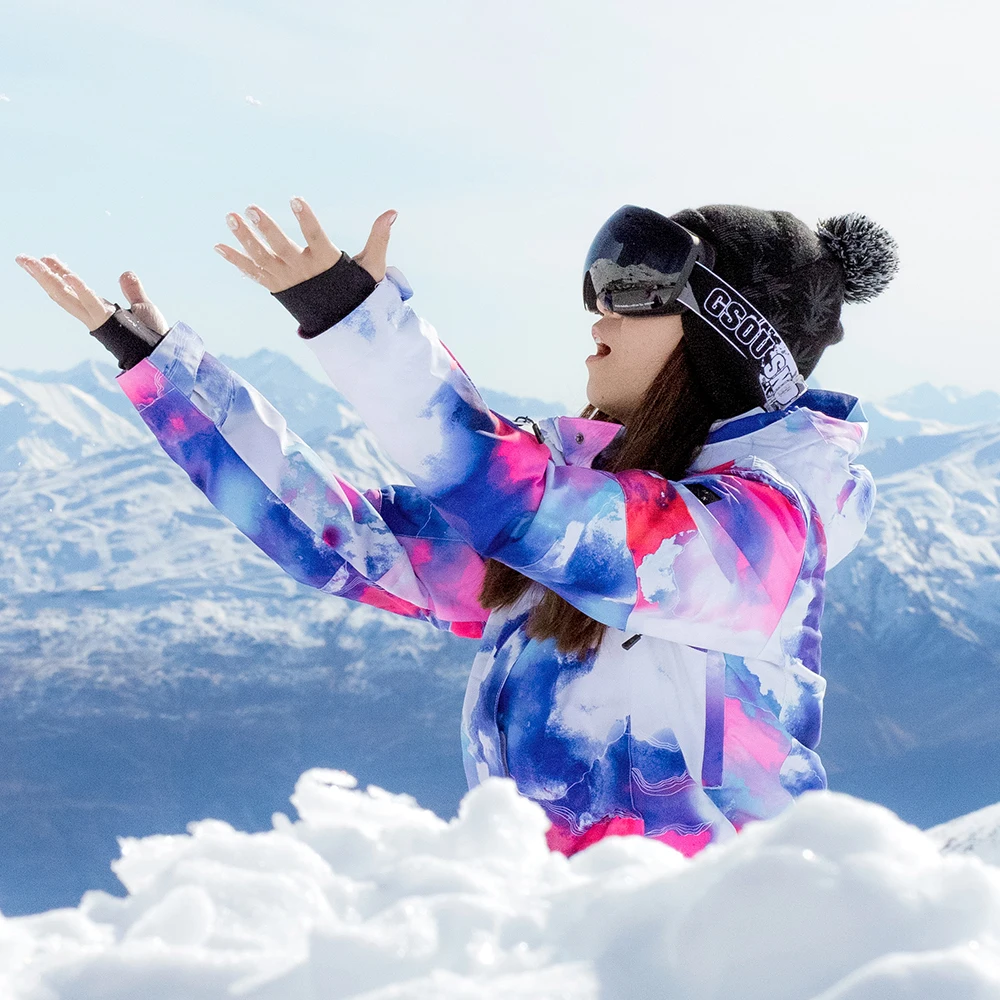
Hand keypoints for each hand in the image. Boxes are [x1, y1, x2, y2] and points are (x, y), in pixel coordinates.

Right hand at [14, 255, 168, 336]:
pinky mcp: (108, 321)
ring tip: (32, 262)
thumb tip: (126, 273)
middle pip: (60, 291)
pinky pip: (91, 303)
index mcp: (99, 310)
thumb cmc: (153, 335)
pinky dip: (80, 289)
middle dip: (40, 275)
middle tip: (21, 258)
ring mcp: (98, 318)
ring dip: (47, 278)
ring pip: (67, 295)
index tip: (47, 257)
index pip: (73, 288)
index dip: (59, 272)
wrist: (163, 355)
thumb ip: (132, 291)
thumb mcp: (142, 307)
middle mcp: (93, 314)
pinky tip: (68, 275)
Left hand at [214, 196, 395, 291]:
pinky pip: (252, 272)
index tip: (296, 198)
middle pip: (281, 247)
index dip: (306, 218)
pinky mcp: (274, 285)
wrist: (338, 321)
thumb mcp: (371, 266)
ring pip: (262, 257)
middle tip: (251, 208)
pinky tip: (218, 245)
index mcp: (325, 262)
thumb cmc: (356, 288)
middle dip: (266, 228)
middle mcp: (302, 271)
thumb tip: (392, 212)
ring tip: (230, 217)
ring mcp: (285, 279)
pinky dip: (235, 260)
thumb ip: (379, 237)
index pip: (315, 237)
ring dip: (244, 238)